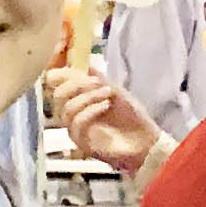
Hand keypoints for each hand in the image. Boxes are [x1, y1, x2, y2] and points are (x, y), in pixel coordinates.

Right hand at [47, 67, 169, 179]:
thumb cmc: (133, 119)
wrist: (147, 142)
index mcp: (81, 101)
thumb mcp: (116, 93)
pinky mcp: (83, 143)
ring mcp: (78, 130)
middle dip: (76, 83)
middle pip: (58, 95)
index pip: (60, 85)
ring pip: (68, 108)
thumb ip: (98, 80)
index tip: (75, 67)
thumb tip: (83, 63)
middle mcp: (76, 115)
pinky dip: (90, 110)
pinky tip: (105, 105)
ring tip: (108, 93)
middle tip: (96, 81)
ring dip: (88, 96)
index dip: (62, 74)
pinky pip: (77, 124)